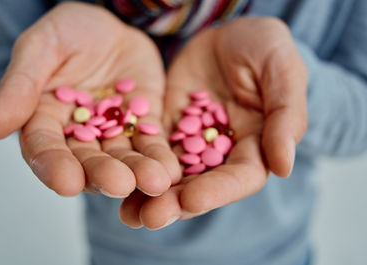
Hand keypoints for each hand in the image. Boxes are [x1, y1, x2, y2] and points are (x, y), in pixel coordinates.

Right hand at [0, 2, 180, 197]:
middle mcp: (79, 134)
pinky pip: (151, 143)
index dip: (54, 166)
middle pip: (88, 160)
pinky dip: (160, 156)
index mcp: (46, 120)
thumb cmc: (69, 32)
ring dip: (138, 172)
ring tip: (155, 182)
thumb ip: (21, 85)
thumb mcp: (41, 47)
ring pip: (123, 158)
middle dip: (103, 174)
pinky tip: (172, 169)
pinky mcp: (142, 124)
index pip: (45, 148)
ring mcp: (113, 132)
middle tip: (119, 185)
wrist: (111, 27)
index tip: (66, 183)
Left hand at [119, 17, 307, 228]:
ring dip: (151, 196)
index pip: (240, 177)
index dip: (217, 191)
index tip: (191, 201)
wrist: (228, 35)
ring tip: (128, 215)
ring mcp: (191, 141)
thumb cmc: (263, 47)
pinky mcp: (167, 128)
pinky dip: (137, 167)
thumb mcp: (282, 71)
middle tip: (151, 218)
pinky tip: (119, 180)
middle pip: (201, 184)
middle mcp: (221, 151)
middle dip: (177, 203)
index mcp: (256, 145)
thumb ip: (286, 116)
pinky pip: (151, 150)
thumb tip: (284, 167)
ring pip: (172, 175)